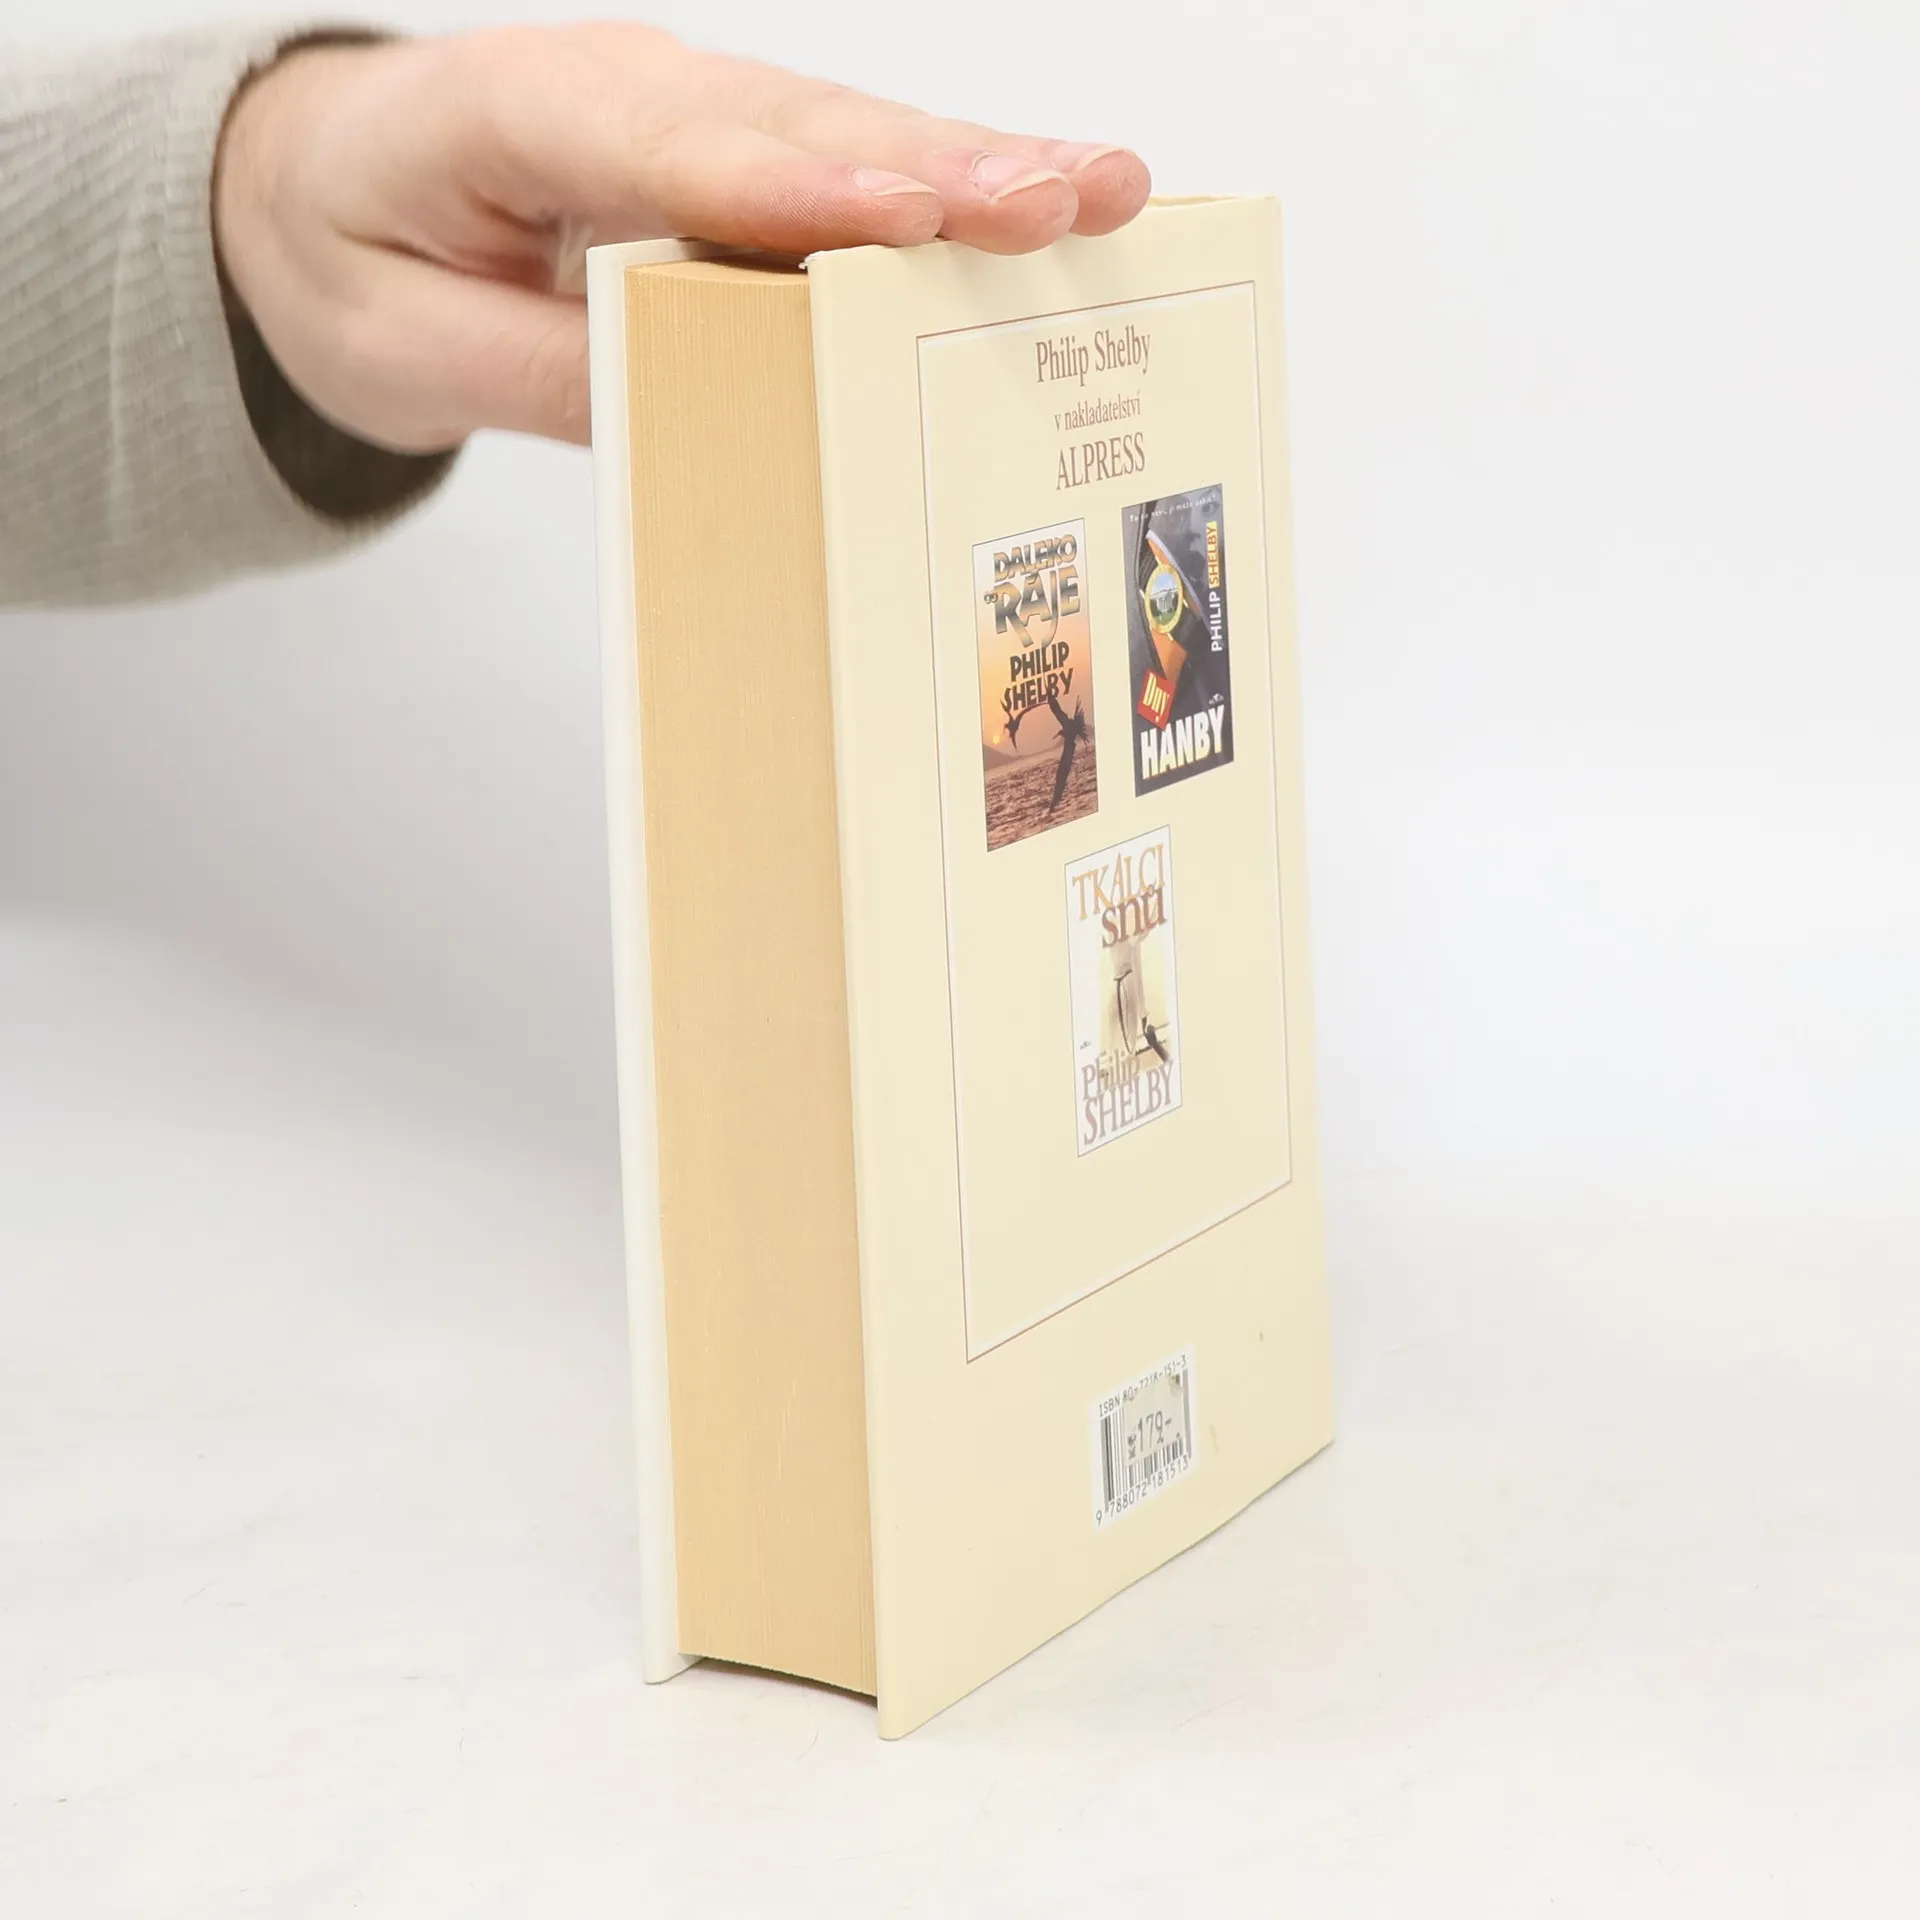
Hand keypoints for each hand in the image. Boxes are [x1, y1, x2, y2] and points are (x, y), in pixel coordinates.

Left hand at [213, 25, 1151, 452]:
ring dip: (982, 169)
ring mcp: (698, 112)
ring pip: (853, 138)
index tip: (901, 219)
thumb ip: (548, 373)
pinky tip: (1052, 211)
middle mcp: (633, 90)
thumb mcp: (408, 350)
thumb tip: (703, 405)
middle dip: (940, 170)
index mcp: (517, 112)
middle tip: (1065, 201)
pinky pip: (855, 171)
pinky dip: (954, 195)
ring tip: (1104, 196)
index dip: (793, 187)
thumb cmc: (358, 255)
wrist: (321, 186)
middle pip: (802, 129)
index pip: (670, 152)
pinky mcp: (742, 154)